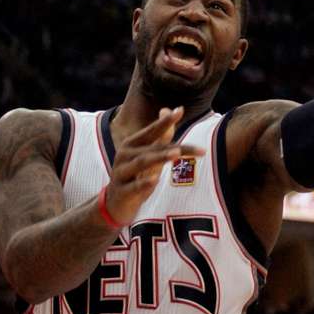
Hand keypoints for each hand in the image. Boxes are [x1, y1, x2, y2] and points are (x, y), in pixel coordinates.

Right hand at [104, 107, 205, 224]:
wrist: (115, 203)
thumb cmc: (136, 176)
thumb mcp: (149, 156)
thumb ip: (161, 136)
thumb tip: (169, 109)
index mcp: (132, 144)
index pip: (151, 131)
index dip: (165, 122)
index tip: (180, 110)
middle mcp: (125, 155)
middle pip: (154, 148)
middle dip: (175, 147)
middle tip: (198, 148)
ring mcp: (121, 173)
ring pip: (142, 163)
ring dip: (160, 157)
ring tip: (176, 153)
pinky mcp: (121, 192)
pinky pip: (133, 187)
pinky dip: (144, 183)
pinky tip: (155, 179)